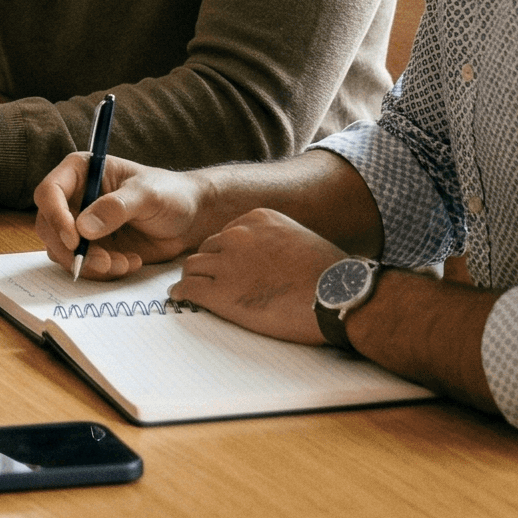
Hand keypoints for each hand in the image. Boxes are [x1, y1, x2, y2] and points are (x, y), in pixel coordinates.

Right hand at [34, 155, 204, 278]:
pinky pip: (83, 265)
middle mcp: (74, 198)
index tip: (75, 239)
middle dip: (72, 250)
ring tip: (124, 263)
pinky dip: (103, 271)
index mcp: (81, 172)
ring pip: (62, 251)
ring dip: (89, 264)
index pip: (49, 193)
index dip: (55, 217)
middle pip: (48, 227)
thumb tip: (84, 227)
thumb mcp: (148, 194)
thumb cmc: (170, 194)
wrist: (190, 218)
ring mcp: (81, 225)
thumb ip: (117, 208)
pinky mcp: (92, 247)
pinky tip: (130, 262)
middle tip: (103, 262)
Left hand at [170, 209, 347, 344]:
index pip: (227, 233)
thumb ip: (273, 242)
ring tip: (192, 290)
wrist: (336, 297)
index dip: (225, 252)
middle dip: (209, 265)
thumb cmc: (328, 275)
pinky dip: (182, 294)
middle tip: (210, 281)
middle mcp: (237, 235)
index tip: (226, 265)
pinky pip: (187, 289)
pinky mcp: (220, 292)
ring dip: (192, 279)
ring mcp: (226, 263)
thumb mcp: (298, 239)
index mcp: (257, 219)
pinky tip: (180, 298)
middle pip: (207, 249)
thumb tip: (262, 259)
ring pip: (192, 267)